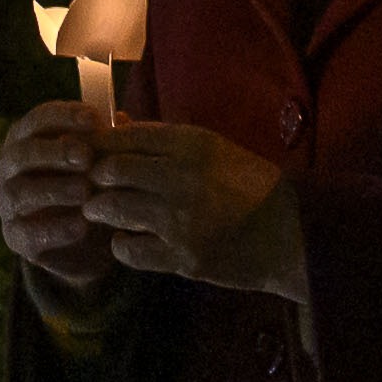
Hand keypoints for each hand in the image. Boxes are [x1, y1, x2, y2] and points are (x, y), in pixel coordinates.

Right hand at [0, 99, 116, 292]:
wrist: (89, 243)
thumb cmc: (93, 188)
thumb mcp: (101, 163)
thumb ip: (106, 141)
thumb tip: (119, 119)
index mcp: (26, 140)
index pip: (37, 120)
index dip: (64, 116)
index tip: (94, 120)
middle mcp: (9, 169)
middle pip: (22, 153)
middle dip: (55, 152)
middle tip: (86, 156)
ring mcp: (8, 204)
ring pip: (20, 192)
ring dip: (54, 189)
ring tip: (85, 192)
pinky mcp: (15, 238)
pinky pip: (28, 232)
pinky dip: (55, 228)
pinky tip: (81, 225)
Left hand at [49, 111, 305, 305]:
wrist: (292, 235)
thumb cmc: (248, 185)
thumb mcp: (211, 149)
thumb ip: (163, 138)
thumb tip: (116, 123)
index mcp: (192, 143)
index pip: (124, 135)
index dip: (99, 145)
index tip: (90, 154)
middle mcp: (183, 177)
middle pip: (111, 169)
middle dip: (95, 177)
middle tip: (93, 185)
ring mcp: (181, 220)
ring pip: (112, 207)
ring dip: (101, 209)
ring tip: (102, 210)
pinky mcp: (183, 258)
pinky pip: (129, 249)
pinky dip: (122, 245)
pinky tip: (130, 240)